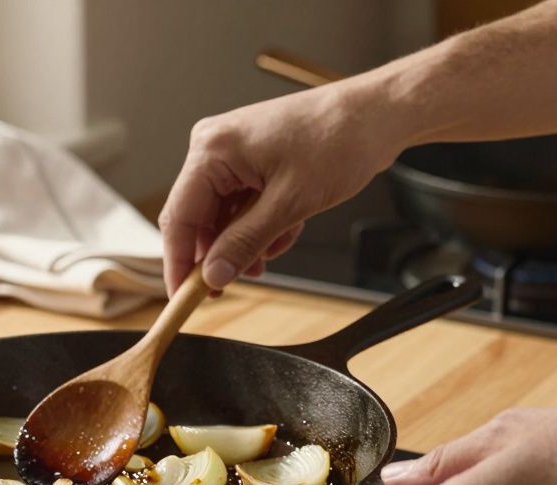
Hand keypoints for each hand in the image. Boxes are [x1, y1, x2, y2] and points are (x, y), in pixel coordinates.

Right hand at [157, 83, 400, 293]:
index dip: (179, 264)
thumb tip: (213, 275)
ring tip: (272, 252)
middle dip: (219, 253)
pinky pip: (240, 205)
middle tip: (234, 283)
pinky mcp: (250, 160)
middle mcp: (214, 147)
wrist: (377, 114)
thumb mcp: (290, 203)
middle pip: (197, 219)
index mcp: (212, 149)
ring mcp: (232, 153)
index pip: (179, 218)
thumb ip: (245, 243)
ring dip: (244, 242)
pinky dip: (258, 226)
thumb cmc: (338, 140)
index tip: (183, 299)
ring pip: (221, 216)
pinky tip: (284, 230)